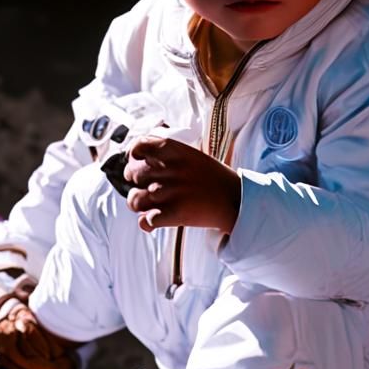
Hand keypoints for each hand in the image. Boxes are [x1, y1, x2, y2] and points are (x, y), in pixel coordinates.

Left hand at [122, 135, 240, 233]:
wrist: (236, 200)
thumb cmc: (214, 178)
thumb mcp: (192, 155)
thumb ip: (168, 153)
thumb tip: (140, 155)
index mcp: (175, 151)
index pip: (139, 146)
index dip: (133, 154)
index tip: (137, 160)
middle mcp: (170, 170)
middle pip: (132, 174)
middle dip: (134, 180)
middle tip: (145, 185)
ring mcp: (171, 192)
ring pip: (134, 199)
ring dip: (138, 203)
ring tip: (148, 205)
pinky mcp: (174, 214)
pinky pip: (146, 221)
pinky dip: (147, 223)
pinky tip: (154, 221)